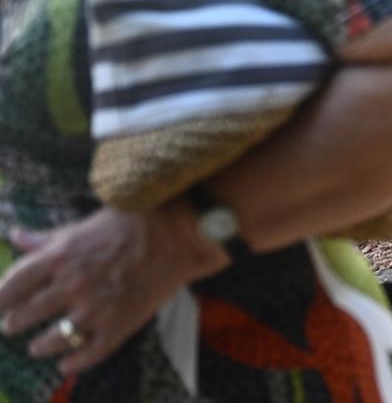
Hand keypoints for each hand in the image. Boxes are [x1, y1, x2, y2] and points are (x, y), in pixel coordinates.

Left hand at [0, 202, 226, 375]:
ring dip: (40, 345)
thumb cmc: (134, 221)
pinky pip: (87, 354)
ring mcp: (95, 309)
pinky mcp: (119, 325)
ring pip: (53, 339)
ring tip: (37, 346)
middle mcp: (71, 285)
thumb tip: (15, 237)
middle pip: (25, 315)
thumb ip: (48, 237)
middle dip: (15, 323)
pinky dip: (72, 364)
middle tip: (14, 325)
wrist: (181, 234)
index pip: (11, 286)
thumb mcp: (85, 224)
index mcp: (60, 256)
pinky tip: (66, 365)